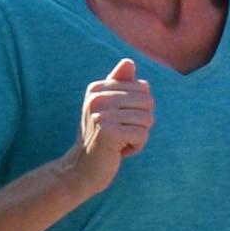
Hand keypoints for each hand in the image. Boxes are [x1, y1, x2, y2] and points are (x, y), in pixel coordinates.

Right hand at [73, 58, 154, 181]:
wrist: (81, 169)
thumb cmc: (99, 138)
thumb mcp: (108, 109)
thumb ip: (119, 85)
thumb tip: (129, 61)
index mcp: (97, 88)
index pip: (143, 88)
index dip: (140, 108)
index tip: (120, 121)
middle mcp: (97, 97)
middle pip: (148, 102)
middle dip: (142, 122)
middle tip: (123, 134)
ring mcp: (101, 114)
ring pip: (147, 119)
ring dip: (139, 136)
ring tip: (119, 143)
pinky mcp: (107, 131)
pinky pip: (142, 134)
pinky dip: (136, 147)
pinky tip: (119, 151)